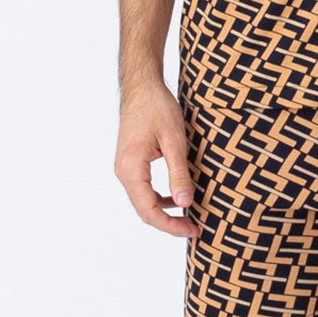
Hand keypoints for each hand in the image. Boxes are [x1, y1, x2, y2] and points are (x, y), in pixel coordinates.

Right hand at [114, 81, 197, 237]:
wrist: (141, 87)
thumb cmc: (157, 108)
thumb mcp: (174, 141)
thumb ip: (179, 174)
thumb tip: (185, 204)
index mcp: (131, 169)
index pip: (149, 210)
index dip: (171, 225)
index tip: (193, 229)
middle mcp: (123, 172)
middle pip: (144, 210)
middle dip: (168, 223)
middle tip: (194, 228)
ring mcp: (125, 168)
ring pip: (143, 201)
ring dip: (164, 212)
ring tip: (188, 217)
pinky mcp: (131, 163)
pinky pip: (143, 189)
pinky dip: (159, 198)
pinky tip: (177, 196)